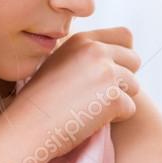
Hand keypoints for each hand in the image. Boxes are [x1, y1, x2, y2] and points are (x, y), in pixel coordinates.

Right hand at [8, 27, 141, 158]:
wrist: (27, 127)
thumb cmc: (40, 102)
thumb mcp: (58, 64)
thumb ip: (85, 56)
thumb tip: (116, 58)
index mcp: (83, 40)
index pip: (125, 35)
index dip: (123, 55)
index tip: (108, 72)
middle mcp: (96, 50)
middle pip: (134, 60)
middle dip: (123, 79)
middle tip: (99, 96)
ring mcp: (106, 72)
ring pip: (134, 86)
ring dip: (119, 100)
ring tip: (90, 109)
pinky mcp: (113, 97)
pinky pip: (129, 109)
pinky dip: (115, 118)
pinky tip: (90, 121)